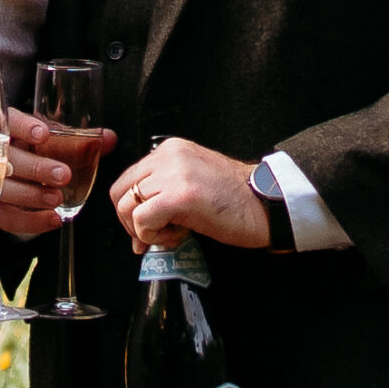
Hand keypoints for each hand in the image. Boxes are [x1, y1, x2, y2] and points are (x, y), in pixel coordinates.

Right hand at [0, 108, 110, 236]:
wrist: (3, 174)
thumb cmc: (30, 151)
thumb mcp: (49, 140)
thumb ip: (77, 140)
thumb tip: (109, 138)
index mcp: (2, 128)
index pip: (6, 122)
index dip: (23, 127)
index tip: (43, 133)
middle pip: (5, 159)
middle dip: (34, 167)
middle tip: (62, 174)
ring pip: (3, 190)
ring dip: (31, 195)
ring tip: (57, 198)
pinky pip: (8, 218)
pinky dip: (31, 221)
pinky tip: (53, 219)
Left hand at [109, 138, 267, 250]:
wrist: (268, 204)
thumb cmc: (236, 200)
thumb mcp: (193, 182)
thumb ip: (164, 191)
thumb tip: (136, 221)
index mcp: (170, 150)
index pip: (128, 178)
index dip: (130, 208)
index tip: (144, 227)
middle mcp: (168, 156)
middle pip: (120, 192)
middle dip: (129, 221)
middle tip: (151, 237)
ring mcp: (173, 174)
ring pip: (127, 206)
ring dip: (144, 231)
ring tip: (172, 234)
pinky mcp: (179, 196)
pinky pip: (142, 219)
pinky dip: (152, 235)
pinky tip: (176, 236)